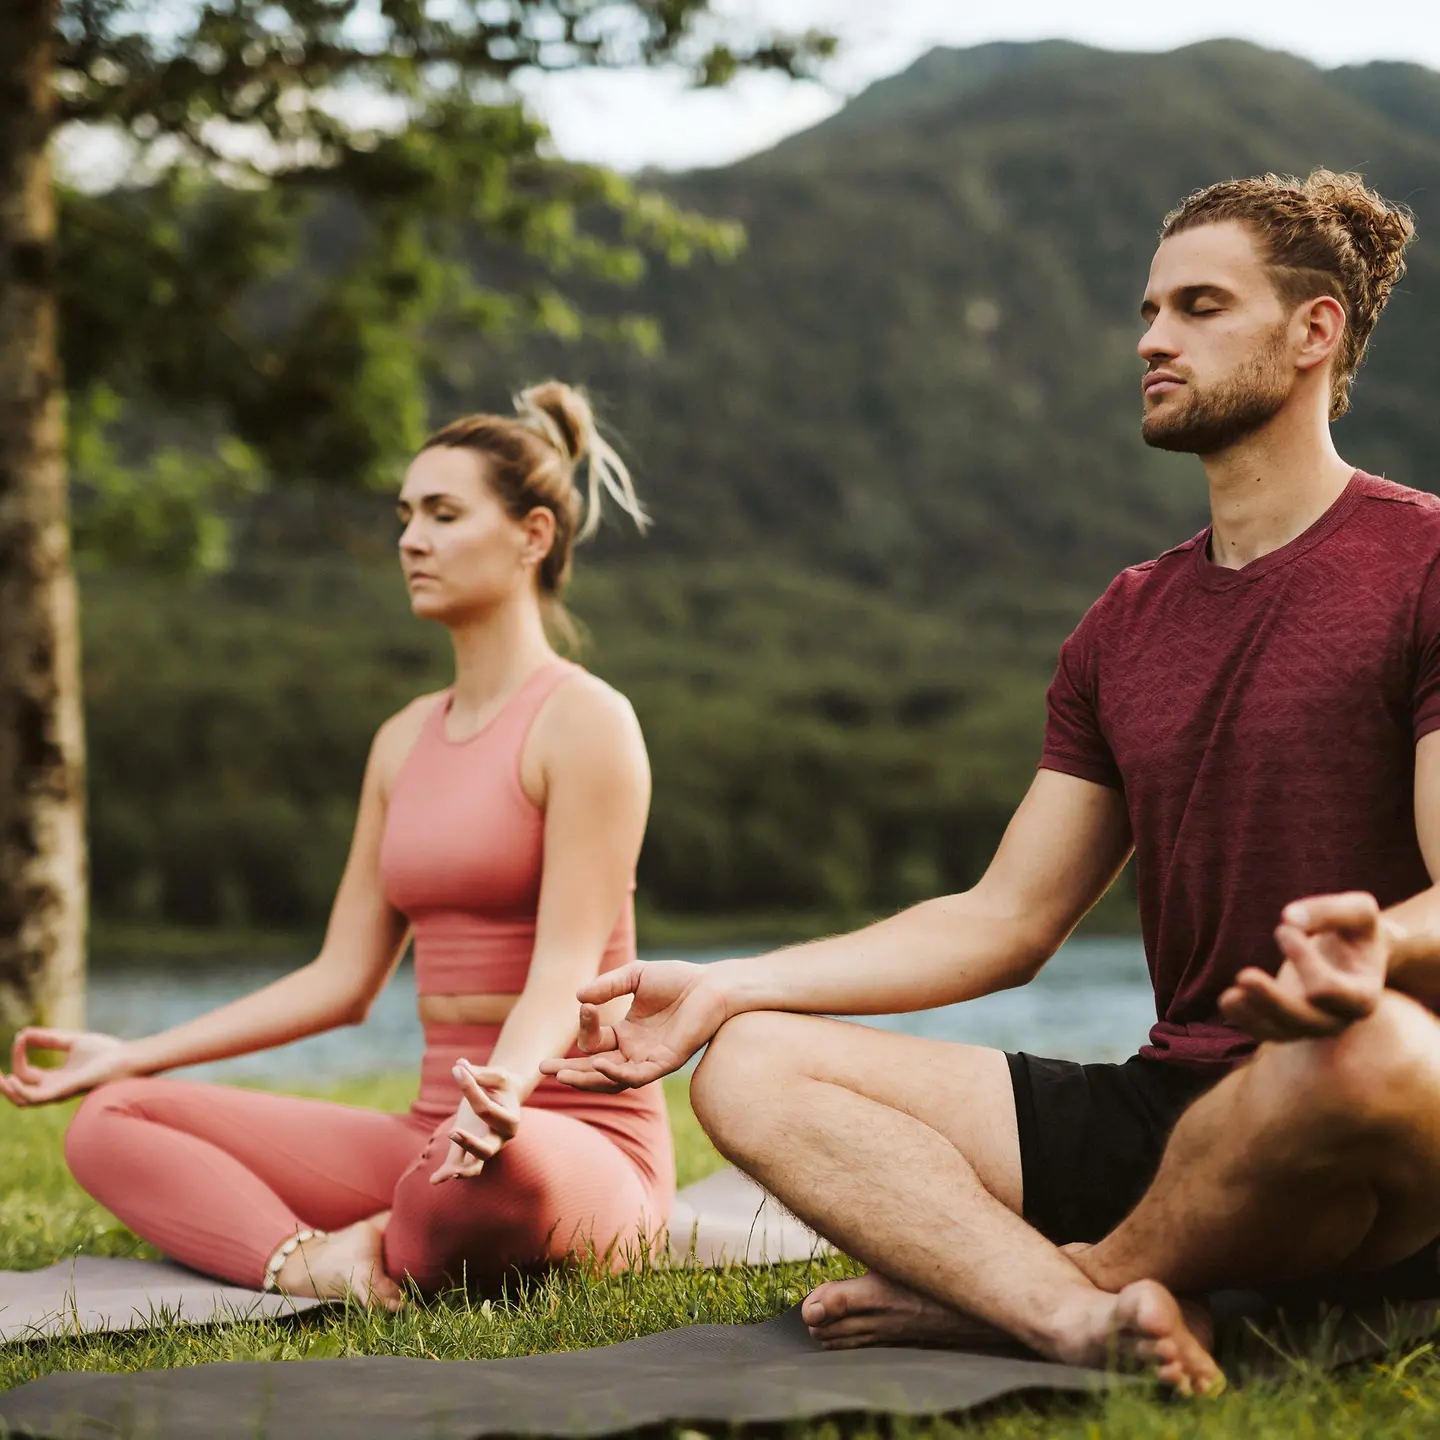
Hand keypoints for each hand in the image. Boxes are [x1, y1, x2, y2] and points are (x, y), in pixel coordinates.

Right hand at [0, 1028, 134, 1107]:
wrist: (127, 1057)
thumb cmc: (106, 1051)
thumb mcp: (71, 1041)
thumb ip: (49, 1039)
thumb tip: (23, 1033)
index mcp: (55, 1079)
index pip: (26, 1074)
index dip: (19, 1056)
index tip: (21, 1037)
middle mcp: (55, 1089)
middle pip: (20, 1092)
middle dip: (3, 1083)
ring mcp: (59, 1092)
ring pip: (24, 1100)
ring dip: (7, 1090)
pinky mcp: (66, 1091)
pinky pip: (37, 1098)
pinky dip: (21, 1090)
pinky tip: (14, 1079)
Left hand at [428, 1062, 520, 1184]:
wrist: (505, 1098)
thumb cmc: (501, 1085)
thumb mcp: (496, 1075)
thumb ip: (480, 1073)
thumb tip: (460, 1065)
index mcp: (510, 1120)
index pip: (485, 1108)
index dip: (470, 1088)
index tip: (457, 1070)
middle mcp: (499, 1139)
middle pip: (486, 1149)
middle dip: (470, 1143)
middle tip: (453, 1132)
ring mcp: (484, 1148)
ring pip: (475, 1166)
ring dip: (461, 1169)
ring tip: (447, 1172)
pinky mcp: (469, 1152)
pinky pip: (459, 1166)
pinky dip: (447, 1174)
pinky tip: (434, 1179)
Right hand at [538, 960, 730, 1092]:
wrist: (712, 985)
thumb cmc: (677, 979)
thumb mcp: (635, 976)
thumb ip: (608, 986)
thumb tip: (578, 998)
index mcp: (627, 1034)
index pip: (594, 1041)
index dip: (585, 1028)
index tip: (584, 1008)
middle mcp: (635, 1051)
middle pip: (596, 1069)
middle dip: (569, 1071)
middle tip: (542, 1069)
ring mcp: (649, 1060)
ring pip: (612, 1079)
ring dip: (587, 1078)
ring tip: (563, 1075)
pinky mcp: (666, 1063)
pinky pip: (637, 1076)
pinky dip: (617, 1073)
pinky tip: (600, 1064)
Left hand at [1219, 892, 1388, 1041]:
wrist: (1355, 953)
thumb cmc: (1356, 929)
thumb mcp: (1358, 910)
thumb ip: (1329, 911)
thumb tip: (1289, 918)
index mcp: (1362, 995)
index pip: (1327, 989)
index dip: (1303, 961)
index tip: (1283, 929)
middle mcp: (1338, 1019)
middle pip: (1303, 1020)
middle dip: (1273, 1000)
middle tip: (1244, 974)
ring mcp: (1313, 1026)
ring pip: (1280, 1032)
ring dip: (1253, 1013)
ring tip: (1229, 995)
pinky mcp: (1289, 1025)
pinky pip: (1265, 1032)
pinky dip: (1244, 1019)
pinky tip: (1227, 1000)